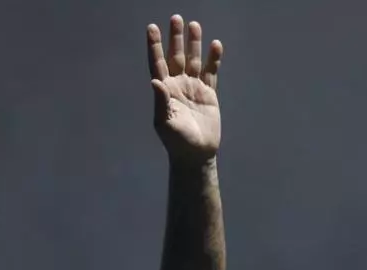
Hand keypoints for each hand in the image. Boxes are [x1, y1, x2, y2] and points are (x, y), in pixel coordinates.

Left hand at [147, 15, 223, 163]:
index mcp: (164, 91)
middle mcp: (177, 86)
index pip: (157, 63)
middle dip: (175, 38)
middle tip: (175, 18)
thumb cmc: (177, 142)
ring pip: (193, 60)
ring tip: (194, 25)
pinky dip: (213, 59)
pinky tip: (215, 45)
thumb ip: (161, 101)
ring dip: (193, 43)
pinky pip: (211, 72)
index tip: (151, 28)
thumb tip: (155, 81)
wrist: (196, 154)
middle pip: (175, 56)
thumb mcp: (165, 122)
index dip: (154, 46)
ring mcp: (193, 88)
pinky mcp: (209, 93)